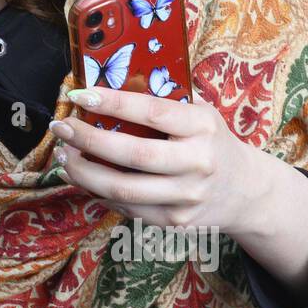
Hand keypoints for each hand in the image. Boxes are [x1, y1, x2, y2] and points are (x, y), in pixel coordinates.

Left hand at [49, 86, 291, 238]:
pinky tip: (83, 177)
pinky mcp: (174, 221)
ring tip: (63, 156)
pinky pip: (126, 207)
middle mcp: (197, 163)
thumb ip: (165, 101)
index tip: (80, 95)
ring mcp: (186, 197)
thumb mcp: (200, 114)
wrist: (245, 192)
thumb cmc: (211, 142)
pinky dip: (97, 192)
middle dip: (87, 140)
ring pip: (122, 188)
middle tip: (61, 128)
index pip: (152, 112)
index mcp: (202, 128)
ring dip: (83, 172)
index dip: (112, 103)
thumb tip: (109, 85)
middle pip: (132, 155)